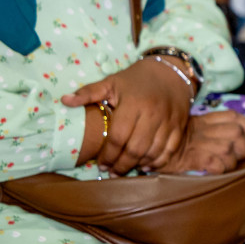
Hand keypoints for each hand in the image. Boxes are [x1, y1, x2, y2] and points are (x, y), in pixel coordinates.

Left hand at [63, 59, 193, 173]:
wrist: (171, 72)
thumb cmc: (137, 79)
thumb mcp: (111, 82)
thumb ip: (88, 93)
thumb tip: (64, 101)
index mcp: (133, 104)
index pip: (118, 137)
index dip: (108, 154)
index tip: (100, 164)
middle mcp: (153, 114)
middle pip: (136, 149)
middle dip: (121, 165)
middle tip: (111, 172)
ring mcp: (168, 121)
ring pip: (153, 152)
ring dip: (138, 165)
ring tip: (125, 170)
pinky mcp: (180, 126)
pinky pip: (170, 150)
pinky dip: (158, 162)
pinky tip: (146, 166)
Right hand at [156, 112, 244, 173]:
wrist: (146, 153)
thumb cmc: (173, 146)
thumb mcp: (193, 132)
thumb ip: (216, 131)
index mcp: (204, 121)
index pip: (234, 117)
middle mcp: (203, 130)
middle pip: (236, 133)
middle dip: (242, 147)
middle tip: (236, 157)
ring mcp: (196, 144)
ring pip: (228, 149)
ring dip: (231, 161)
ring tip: (225, 166)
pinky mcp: (190, 159)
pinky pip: (215, 163)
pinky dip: (220, 168)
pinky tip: (215, 170)